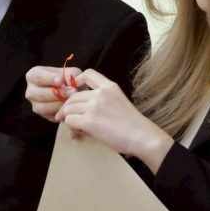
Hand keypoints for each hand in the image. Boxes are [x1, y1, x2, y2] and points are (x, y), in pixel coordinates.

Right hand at [25, 65, 81, 121]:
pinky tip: (69, 106)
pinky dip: (61, 112)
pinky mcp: (44, 116)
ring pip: (44, 108)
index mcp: (33, 75)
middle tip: (72, 91)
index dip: (49, 79)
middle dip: (57, 93)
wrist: (73, 93)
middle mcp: (31, 91)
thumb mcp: (71, 73)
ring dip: (60, 104)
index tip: (61, 81)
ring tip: (72, 98)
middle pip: (39, 94)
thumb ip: (70, 75)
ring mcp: (35, 105)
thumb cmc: (69, 79)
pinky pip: (51, 116)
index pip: (37, 77)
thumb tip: (71, 82)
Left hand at [56, 69, 173, 173]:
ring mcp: (94, 106)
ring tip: (76, 129)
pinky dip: (71, 127)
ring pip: (68, 108)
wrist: (142, 136)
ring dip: (68, 119)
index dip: (76, 81)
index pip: (88, 73)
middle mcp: (100, 93)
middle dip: (68, 107)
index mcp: (109, 86)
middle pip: (73, 95)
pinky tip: (78, 133)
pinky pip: (70, 120)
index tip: (75, 91)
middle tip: (70, 119)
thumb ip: (100, 100)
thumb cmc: (132, 124)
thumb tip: (81, 108)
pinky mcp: (89, 121)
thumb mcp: (118, 102)